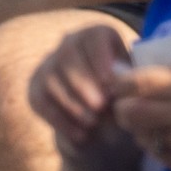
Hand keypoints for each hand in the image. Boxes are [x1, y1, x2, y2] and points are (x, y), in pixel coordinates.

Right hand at [28, 24, 131, 150]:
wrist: (107, 119)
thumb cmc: (127, 96)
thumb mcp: (134, 86)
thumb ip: (127, 84)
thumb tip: (118, 87)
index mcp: (98, 35)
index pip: (94, 36)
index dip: (100, 57)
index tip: (109, 82)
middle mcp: (69, 43)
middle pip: (68, 55)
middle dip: (83, 82)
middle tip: (100, 106)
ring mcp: (49, 65)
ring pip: (52, 78)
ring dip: (72, 102)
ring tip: (92, 122)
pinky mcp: (36, 88)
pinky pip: (42, 101)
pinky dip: (60, 119)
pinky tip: (80, 135)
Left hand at [109, 60, 170, 170]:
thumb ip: (165, 74)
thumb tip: (128, 78)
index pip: (129, 84)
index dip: (119, 85)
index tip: (121, 86)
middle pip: (128, 114)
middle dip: (123, 110)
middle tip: (130, 108)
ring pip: (142, 139)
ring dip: (141, 131)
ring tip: (152, 125)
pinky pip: (164, 159)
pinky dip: (159, 150)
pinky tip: (167, 141)